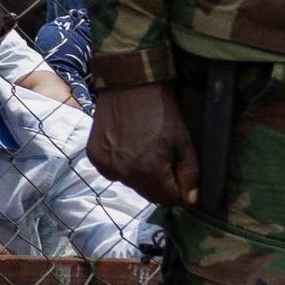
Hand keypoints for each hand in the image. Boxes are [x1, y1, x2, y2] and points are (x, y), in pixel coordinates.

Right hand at [88, 83, 191, 208]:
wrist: (128, 84)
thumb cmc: (160, 111)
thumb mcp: (183, 140)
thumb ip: (189, 173)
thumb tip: (190, 200)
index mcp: (148, 171)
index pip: (168, 199)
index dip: (178, 188)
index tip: (178, 170)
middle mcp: (124, 174)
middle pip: (148, 194)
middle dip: (159, 183)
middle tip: (162, 157)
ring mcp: (106, 166)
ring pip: (130, 184)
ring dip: (139, 175)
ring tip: (142, 149)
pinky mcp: (94, 157)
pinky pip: (113, 172)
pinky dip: (121, 165)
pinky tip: (125, 146)